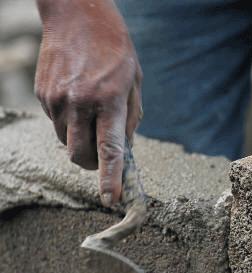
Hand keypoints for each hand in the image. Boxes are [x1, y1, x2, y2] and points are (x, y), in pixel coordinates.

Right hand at [35, 0, 142, 205]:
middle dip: (92, 165)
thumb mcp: (134, 83)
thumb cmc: (115, 51)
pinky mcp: (42, 94)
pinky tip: (77, 99)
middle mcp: (79, 102)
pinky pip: (55, 123)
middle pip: (80, 156)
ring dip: (79, 141)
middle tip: (101, 158)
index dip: (110, 179)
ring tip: (91, 114)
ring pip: (66, 143)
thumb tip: (123, 151)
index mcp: (109, 100)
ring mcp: (56, 99)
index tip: (110, 200)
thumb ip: (130, 120)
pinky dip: (69, 123)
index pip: (109, 150)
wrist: (78, 15)